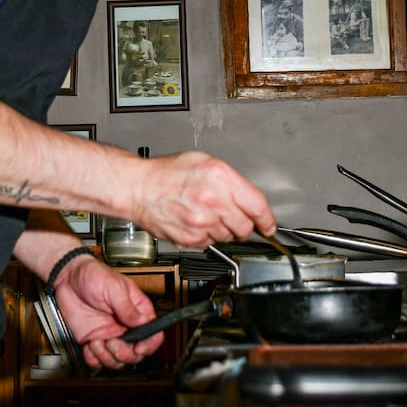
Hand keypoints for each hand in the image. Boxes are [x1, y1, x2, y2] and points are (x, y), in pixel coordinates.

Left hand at [52, 256, 163, 369]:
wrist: (67, 278)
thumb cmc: (93, 274)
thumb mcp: (114, 287)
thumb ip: (128, 307)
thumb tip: (143, 322)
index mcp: (136, 311)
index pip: (152, 333)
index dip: (149, 344)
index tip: (139, 348)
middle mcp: (125, 326)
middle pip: (135, 353)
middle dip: (125, 354)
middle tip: (112, 343)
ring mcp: (109, 335)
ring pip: (117, 361)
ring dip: (107, 357)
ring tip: (96, 342)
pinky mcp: (93, 341)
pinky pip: (97, 361)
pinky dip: (93, 359)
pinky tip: (89, 346)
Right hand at [132, 151, 275, 246]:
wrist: (138, 188)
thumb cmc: (166, 173)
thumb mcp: (203, 162)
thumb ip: (229, 180)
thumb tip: (247, 198)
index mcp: (220, 177)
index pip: (258, 205)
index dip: (267, 219)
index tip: (269, 225)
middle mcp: (214, 200)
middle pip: (246, 227)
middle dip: (244, 226)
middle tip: (234, 219)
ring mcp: (203, 221)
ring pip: (228, 237)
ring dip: (224, 231)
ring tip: (207, 216)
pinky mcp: (191, 237)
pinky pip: (210, 244)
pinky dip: (207, 237)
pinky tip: (196, 222)